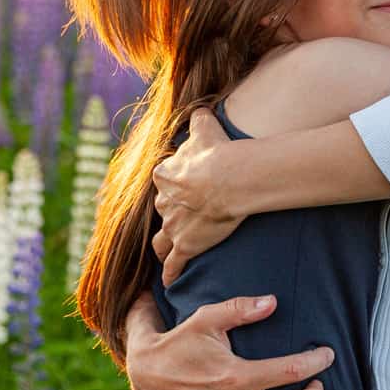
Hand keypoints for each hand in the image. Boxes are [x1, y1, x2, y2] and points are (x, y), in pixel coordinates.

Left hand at [152, 107, 244, 285]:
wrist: (228, 179)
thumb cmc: (217, 151)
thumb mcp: (204, 127)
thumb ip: (199, 119)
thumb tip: (200, 109)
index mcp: (165, 175)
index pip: (165, 181)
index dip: (175, 185)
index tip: (185, 188)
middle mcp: (163, 202)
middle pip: (163, 210)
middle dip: (170, 214)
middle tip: (182, 218)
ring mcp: (173, 226)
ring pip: (161, 240)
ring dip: (164, 245)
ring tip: (167, 251)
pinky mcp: (185, 246)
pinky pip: (173, 264)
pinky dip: (171, 273)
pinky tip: (170, 281)